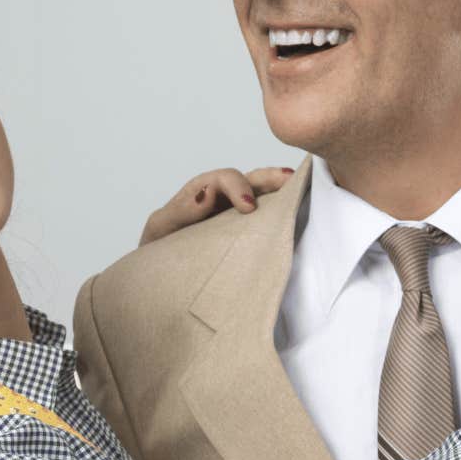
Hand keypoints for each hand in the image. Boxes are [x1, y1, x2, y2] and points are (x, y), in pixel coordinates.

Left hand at [138, 166, 294, 245]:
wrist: (159, 282)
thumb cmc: (158, 252)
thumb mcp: (161, 230)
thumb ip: (180, 211)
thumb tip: (207, 194)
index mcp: (200, 194)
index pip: (222, 179)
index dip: (238, 187)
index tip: (249, 207)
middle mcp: (222, 200)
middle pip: (250, 179)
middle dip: (270, 177)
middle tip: (289, 181)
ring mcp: (237, 217)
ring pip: (264, 195)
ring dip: (283, 190)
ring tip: (302, 188)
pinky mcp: (248, 235)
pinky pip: (268, 218)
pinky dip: (284, 211)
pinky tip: (300, 212)